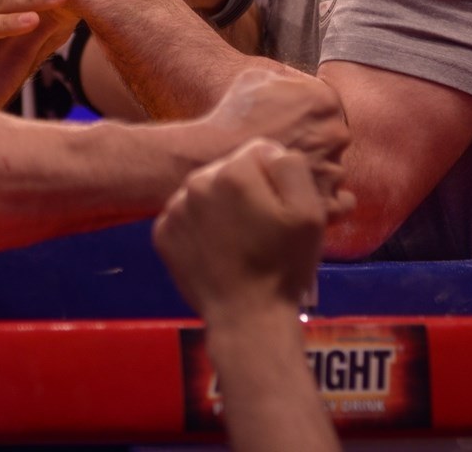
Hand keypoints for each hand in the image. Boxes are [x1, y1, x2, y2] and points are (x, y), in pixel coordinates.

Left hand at [153, 139, 330, 319]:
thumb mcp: (310, 211)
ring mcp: (174, 209)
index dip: (276, 179)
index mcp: (233, 172)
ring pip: (206, 192)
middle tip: (260, 228)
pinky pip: (186, 216)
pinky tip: (216, 251)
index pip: (260, 152)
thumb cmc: (283, 265)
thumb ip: (291, 166)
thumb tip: (269, 153)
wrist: (247, 318)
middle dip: (246, 190)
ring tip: (238, 241)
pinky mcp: (162, 233)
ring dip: (221, 207)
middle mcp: (195, 182)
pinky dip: (199, 228)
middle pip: (230, 169)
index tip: (280, 210)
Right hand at [204, 68, 351, 206]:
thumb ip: (288, 78)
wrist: (209, 156)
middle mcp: (336, 133)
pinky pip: (337, 203)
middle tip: (287, 150)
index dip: (307, 120)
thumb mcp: (258, 76)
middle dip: (314, 145)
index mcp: (325, 100)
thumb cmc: (231, 116)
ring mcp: (332, 169)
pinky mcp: (324, 200)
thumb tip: (300, 85)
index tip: (290, 128)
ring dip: (315, 172)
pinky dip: (321, 200)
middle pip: (333, 140)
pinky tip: (298, 195)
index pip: (328, 110)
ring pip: (333, 171)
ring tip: (283, 175)